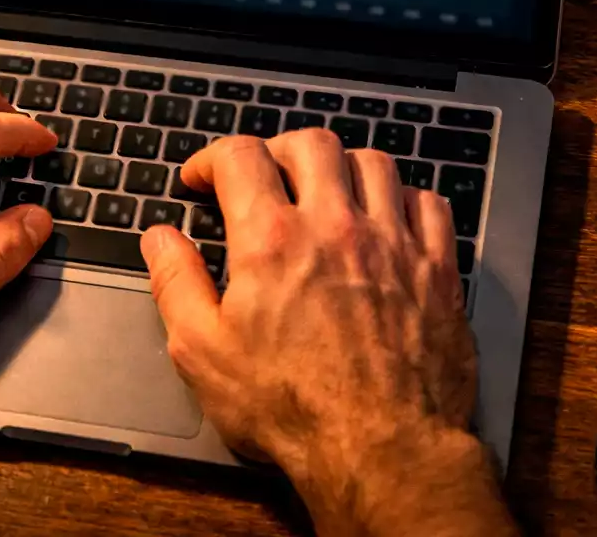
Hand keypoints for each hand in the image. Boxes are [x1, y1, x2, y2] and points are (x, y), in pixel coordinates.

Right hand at [140, 130, 511, 535]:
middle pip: (311, 144)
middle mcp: (335, 226)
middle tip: (264, 174)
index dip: (212, 158)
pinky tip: (387, 218)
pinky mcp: (437, 270)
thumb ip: (176, 284)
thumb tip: (159, 239)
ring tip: (325, 189)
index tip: (202, 177)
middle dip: (278, 150)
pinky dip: (403, 199)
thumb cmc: (292, 409)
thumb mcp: (204, 353)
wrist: (382, 451)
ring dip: (342, 166)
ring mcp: (393, 244)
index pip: (239, 157)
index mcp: (272, 240)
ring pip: (374, 163)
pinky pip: (428, 204)